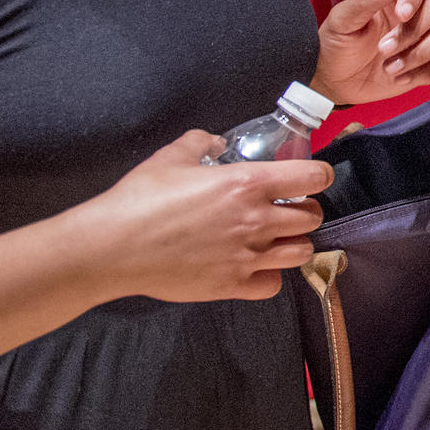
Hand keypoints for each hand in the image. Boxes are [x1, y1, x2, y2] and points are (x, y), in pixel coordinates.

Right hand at [80, 130, 330, 302]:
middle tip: (286, 208)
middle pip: (312, 217)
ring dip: (294, 243)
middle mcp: (256, 220)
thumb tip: (217, 142)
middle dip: (305, 210)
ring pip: (301, 252)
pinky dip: (269, 276)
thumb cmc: (141, 198)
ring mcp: (246, 257)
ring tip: (276, 238)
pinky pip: (272, 285)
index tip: (310, 177)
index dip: (318, 175)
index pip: (313, 177)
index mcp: (248, 183)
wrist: (111, 248)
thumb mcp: (173, 155)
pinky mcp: (231, 286)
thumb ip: (202, 142)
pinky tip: (254, 266)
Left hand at [310, 0, 429, 104]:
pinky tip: (398, 78)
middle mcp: (411, 16)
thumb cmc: (336, 45)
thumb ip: (365, 1)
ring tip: (389, 68)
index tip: (402, 15)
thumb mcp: (342, 20)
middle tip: (382, 49)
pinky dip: (423, 73)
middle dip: (409, 34)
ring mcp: (420, 40)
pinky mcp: (425, 64)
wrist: (334, 81)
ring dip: (419, 54)